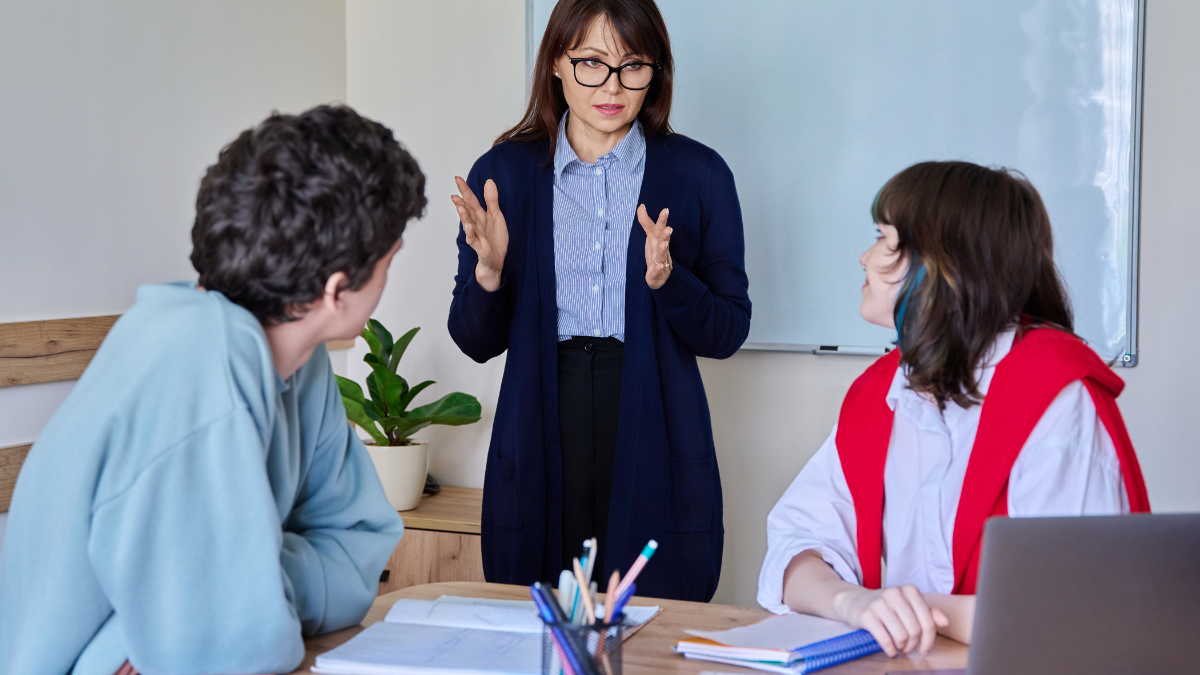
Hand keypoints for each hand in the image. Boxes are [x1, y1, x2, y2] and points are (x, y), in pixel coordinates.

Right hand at [452, 176, 508, 291]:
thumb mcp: (496, 216)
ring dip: (464, 215)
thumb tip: (488, 181)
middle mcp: (476, 224)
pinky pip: (474, 239)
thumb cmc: (494, 238)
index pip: (472, 200)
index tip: (458, 178)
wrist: (496, 259)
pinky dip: (471, 233)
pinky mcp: (480, 247)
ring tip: (459, 205)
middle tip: (455, 190)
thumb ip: (491, 200)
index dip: (465, 190)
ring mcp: (477, 235)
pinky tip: (469, 226)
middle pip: (468, 210)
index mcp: (480, 215)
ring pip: (468, 223)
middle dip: (462, 200)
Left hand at [638, 204, 671, 289]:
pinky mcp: (657, 273)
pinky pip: (658, 271)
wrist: (659, 277)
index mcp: (658, 240)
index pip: (658, 228)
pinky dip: (658, 269)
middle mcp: (660, 249)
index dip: (662, 220)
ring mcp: (660, 261)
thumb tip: (641, 206)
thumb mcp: (651, 237)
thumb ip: (646, 222)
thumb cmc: (655, 254)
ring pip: (662, 254)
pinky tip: (659, 267)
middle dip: (665, 234)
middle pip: (662, 240)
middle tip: (669, 228)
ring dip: (663, 249)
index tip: (665, 210)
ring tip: (664, 244)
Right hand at [833, 585, 949, 656]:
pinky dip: (890, 650)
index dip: (929, 640)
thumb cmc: (885, 606)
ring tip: (898, 647)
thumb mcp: (907, 605)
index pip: (928, 621)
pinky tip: (890, 650)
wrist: (854, 601)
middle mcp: (895, 593)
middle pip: (915, 630)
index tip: (924, 648)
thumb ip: (928, 613)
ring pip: (901, 636)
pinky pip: (885, 640)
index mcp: (909, 590)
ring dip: (901, 647)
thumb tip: (945, 622)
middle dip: (913, 645)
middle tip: (907, 648)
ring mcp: (879, 603)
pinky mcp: (866, 614)